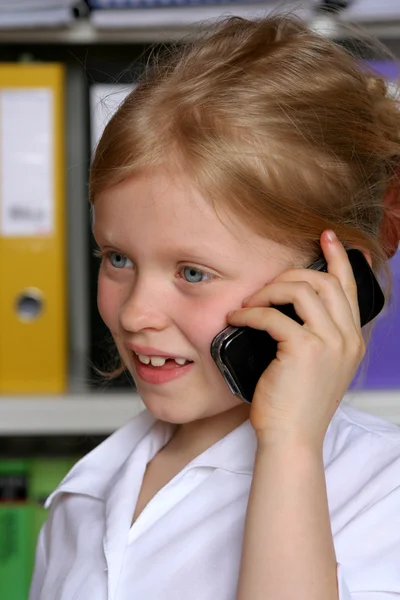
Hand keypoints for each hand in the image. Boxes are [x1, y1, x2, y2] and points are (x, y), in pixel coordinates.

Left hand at [227, 230, 365, 449]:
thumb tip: (289, 305)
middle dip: (290, 274)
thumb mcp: (317, 366)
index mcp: (351, 340)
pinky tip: (237, 318)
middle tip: (265, 286)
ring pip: (302, 290)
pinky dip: (251, 312)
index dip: (338, 258)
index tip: (326, 236)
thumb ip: (316, 335)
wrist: (291, 439)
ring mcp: (329, 343)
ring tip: (249, 303)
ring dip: (268, 290)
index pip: (350, 288)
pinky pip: (273, 315)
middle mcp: (347, 339)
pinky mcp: (303, 350)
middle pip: (324, 281)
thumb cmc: (295, 404)